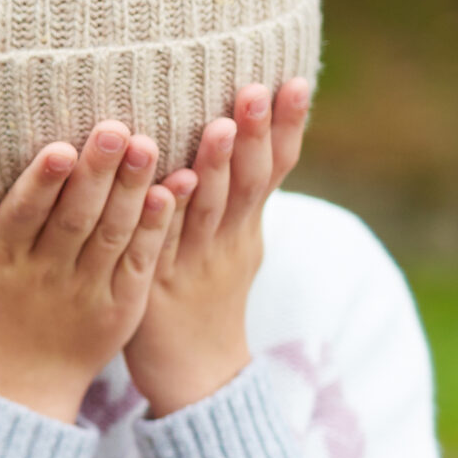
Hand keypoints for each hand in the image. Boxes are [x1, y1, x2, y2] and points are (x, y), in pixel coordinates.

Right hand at [0, 124, 174, 424]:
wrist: (20, 386)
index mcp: (2, 260)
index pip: (24, 214)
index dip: (42, 182)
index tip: (61, 147)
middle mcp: (45, 274)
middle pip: (75, 217)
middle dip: (97, 172)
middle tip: (117, 128)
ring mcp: (87, 291)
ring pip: (112, 234)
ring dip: (132, 190)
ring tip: (148, 146)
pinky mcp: (121, 306)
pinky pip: (140, 262)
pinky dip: (155, 229)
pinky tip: (170, 193)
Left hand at [124, 80, 312, 415]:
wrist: (196, 376)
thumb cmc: (204, 301)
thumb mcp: (230, 247)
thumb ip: (232, 197)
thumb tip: (237, 138)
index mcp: (247, 228)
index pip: (274, 169)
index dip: (287, 127)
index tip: (296, 80)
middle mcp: (230, 242)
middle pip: (248, 182)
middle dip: (255, 134)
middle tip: (257, 88)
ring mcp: (197, 264)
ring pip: (209, 210)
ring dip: (215, 167)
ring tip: (219, 126)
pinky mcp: (160, 286)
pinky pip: (166, 246)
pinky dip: (171, 216)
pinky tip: (169, 187)